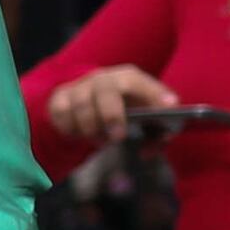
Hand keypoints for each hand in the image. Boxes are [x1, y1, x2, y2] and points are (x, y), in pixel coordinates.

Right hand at [41, 63, 178, 147]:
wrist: (88, 101)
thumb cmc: (125, 111)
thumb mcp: (144, 120)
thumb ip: (155, 135)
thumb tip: (149, 151)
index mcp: (128, 79)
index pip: (140, 81)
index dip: (154, 93)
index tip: (168, 107)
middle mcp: (104, 79)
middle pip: (105, 89)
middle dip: (111, 114)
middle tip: (118, 137)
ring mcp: (80, 87)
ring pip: (80, 104)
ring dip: (90, 127)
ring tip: (100, 140)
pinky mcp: (61, 97)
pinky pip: (61, 113)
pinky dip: (70, 129)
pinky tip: (79, 135)